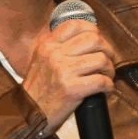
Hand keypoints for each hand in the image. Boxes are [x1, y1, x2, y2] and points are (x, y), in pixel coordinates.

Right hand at [21, 11, 113, 127]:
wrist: (28, 113)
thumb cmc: (39, 89)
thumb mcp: (41, 60)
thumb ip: (58, 48)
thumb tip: (87, 37)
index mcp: (47, 44)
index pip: (76, 25)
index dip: (94, 31)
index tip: (99, 44)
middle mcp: (54, 54)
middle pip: (94, 39)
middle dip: (108, 51)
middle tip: (107, 62)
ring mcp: (63, 71)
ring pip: (102, 59)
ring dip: (110, 69)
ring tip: (106, 77)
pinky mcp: (71, 89)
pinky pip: (102, 81)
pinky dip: (109, 86)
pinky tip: (104, 90)